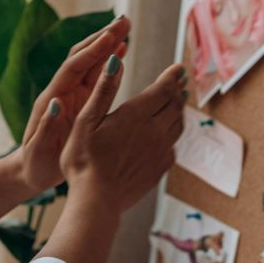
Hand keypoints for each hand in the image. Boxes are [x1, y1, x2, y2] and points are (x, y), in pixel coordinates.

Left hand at [15, 16, 130, 192]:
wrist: (31, 171)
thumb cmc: (35, 164)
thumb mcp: (38, 150)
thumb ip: (46, 126)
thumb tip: (55, 102)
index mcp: (52, 99)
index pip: (73, 67)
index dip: (92, 51)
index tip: (111, 36)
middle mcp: (63, 90)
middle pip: (83, 56)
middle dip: (102, 37)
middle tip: (124, 21)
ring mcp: (73, 94)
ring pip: (91, 62)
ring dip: (107, 44)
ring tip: (126, 27)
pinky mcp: (81, 101)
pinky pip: (97, 76)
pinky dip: (110, 61)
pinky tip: (122, 51)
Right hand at [59, 56, 186, 214]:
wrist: (96, 201)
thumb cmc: (84, 160)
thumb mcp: (86, 121)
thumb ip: (103, 90)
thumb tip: (115, 62)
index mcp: (136, 115)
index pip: (162, 89)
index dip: (171, 77)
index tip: (178, 68)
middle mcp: (154, 131)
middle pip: (174, 105)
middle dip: (177, 91)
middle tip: (180, 82)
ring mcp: (160, 151)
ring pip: (178, 125)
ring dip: (179, 111)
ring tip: (177, 103)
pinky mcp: (160, 168)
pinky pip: (173, 146)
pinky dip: (173, 134)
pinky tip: (166, 135)